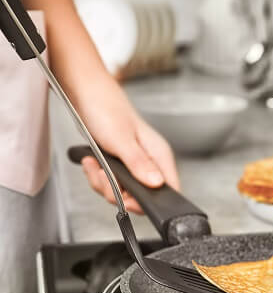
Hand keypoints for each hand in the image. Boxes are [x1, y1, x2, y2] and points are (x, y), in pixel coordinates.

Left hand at [75, 78, 179, 213]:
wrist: (85, 92)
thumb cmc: (105, 108)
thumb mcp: (121, 140)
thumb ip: (139, 164)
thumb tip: (157, 184)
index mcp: (159, 155)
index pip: (169, 190)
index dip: (148, 201)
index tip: (127, 198)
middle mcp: (150, 161)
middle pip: (141, 196)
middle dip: (117, 193)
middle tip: (104, 177)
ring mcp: (135, 163)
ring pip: (123, 191)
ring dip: (103, 184)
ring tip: (95, 165)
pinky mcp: (119, 163)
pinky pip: (110, 182)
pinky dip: (97, 176)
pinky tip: (91, 162)